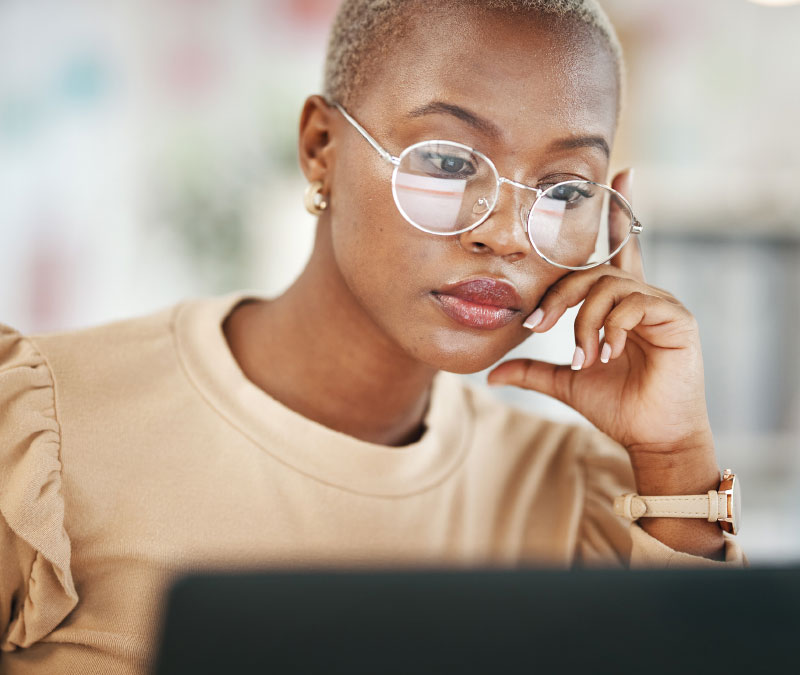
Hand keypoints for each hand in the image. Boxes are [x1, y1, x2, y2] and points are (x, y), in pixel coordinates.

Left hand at [488, 169, 713, 456]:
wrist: (651, 437)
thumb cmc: (616, 405)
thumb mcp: (565, 381)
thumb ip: (531, 370)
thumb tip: (490, 374)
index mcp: (620, 302)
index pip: (618, 247)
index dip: (620, 210)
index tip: (621, 172)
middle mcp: (642, 294)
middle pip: (593, 269)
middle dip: (560, 295)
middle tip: (537, 326)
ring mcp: (661, 304)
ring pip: (608, 287)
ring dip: (584, 322)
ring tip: (580, 357)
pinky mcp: (676, 319)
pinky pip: (634, 304)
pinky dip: (610, 328)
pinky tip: (605, 354)